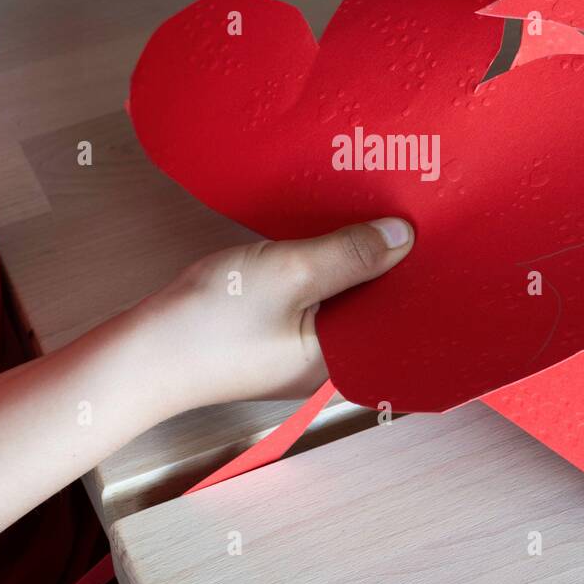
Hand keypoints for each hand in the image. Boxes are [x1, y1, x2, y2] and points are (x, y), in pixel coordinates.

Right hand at [125, 218, 414, 406]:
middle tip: (419, 219)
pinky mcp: (274, 334)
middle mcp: (327, 363)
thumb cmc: (210, 324)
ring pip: (345, 302)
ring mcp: (298, 351)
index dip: (424, 284)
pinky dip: (328, 271)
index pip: (403, 326)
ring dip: (359, 265)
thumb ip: (350, 254)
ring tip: (387, 220)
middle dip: (393, 269)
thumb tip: (405, 236)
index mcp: (342, 363)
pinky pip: (317, 300)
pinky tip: (336, 239)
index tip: (445, 243)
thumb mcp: (290, 274)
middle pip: (376, 311)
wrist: (139, 353)